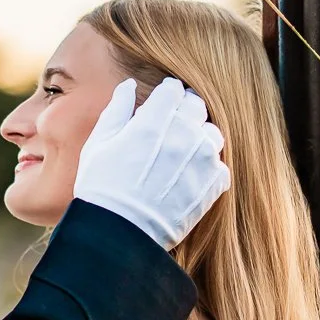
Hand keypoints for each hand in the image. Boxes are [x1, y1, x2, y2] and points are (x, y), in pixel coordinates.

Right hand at [73, 75, 229, 249]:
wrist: (120, 233)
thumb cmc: (102, 188)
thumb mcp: (98, 144)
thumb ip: (117, 110)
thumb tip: (129, 86)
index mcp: (154, 121)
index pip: (173, 90)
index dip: (165, 96)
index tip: (160, 105)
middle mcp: (183, 135)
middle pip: (196, 106)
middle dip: (184, 112)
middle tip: (171, 127)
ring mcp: (202, 160)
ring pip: (212, 134)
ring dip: (199, 138)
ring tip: (183, 154)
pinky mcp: (212, 185)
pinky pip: (220, 167)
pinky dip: (208, 169)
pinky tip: (189, 179)